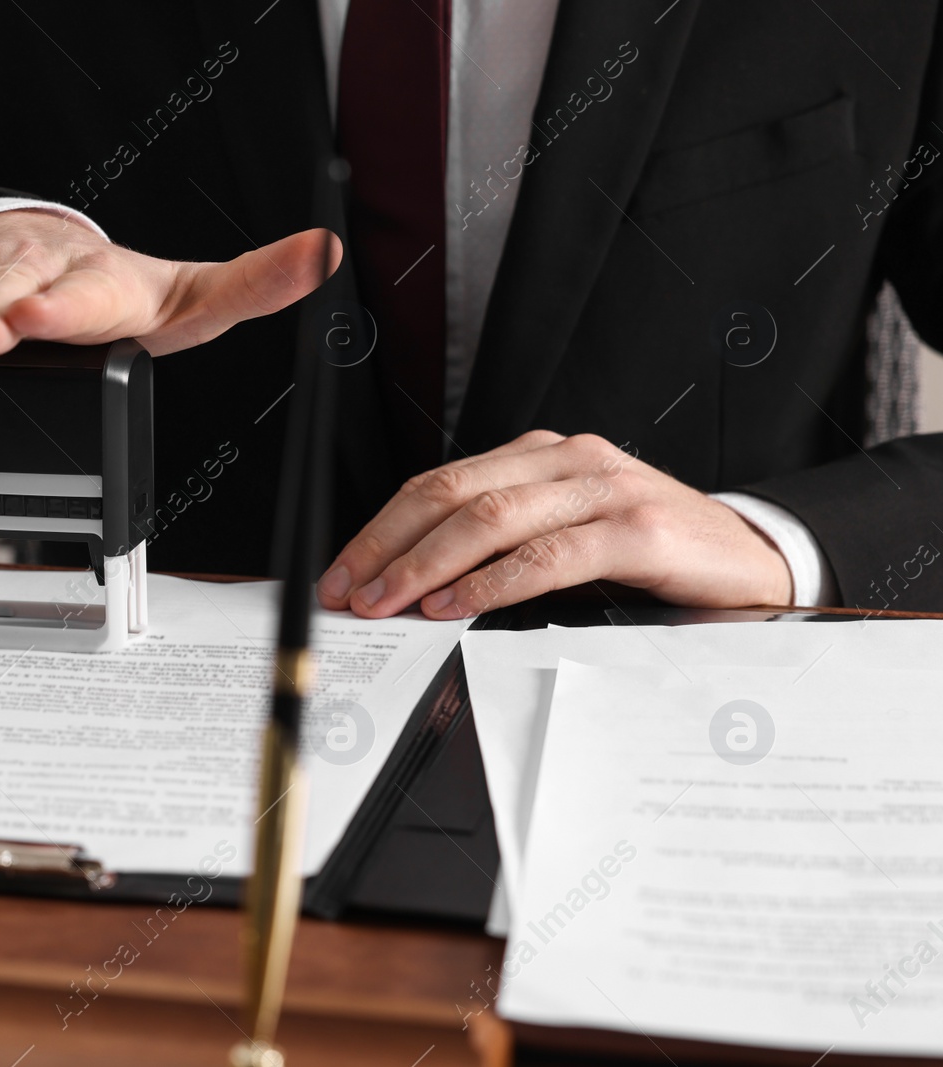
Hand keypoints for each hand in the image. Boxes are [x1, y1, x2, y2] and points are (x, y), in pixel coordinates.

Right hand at [0, 209, 339, 361]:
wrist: (62, 261)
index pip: (82, 297)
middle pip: (12, 293)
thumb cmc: (126, 294)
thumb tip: (326, 252)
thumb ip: (257, 284)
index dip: (58, 311)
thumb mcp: (199, 297)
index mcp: (104, 282)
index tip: (36, 322)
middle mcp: (45, 268)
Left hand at [316, 431, 793, 619]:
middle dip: (387, 546)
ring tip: (388, 602)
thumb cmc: (651, 555)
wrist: (755, 560)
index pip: (440, 483)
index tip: (341, 573)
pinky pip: (549, 554)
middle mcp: (568, 459)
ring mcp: (605, 488)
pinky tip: (456, 604)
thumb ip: (502, 547)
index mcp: (541, 457)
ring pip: (490, 518)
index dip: (380, 528)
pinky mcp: (638, 530)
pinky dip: (492, 582)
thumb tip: (412, 588)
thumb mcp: (566, 539)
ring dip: (426, 565)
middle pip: (450, 494)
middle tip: (348, 592)